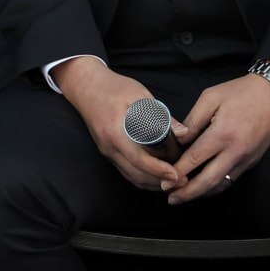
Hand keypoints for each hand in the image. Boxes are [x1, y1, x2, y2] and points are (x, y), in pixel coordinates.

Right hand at [52, 57, 188, 191]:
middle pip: (137, 175)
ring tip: (175, 181)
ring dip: (154, 183)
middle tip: (183, 180)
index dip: (159, 170)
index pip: (139, 159)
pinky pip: (127, 172)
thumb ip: (160, 115)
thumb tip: (183, 133)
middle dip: (161, 182)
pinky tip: (158, 176)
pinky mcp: (108, 152)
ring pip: (132, 177)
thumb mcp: (139, 95)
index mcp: (115, 132)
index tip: (177, 174)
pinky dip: (144, 178)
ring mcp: (107, 151)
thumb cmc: (112, 88)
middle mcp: (109, 147)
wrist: (85, 86)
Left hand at [166, 73, 269, 204]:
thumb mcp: (211, 97)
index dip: (177, 172)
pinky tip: (205, 187)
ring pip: (222, 184)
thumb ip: (193, 119)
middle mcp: (236, 151)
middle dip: (188, 192)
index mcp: (222, 134)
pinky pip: (232, 179)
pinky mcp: (253, 161)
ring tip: (184, 196)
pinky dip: (217, 186)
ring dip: (202, 193)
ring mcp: (247, 159)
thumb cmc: (242, 91)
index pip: (195, 159)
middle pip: (209, 180)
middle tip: (171, 198)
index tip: (164, 181)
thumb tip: (178, 138)